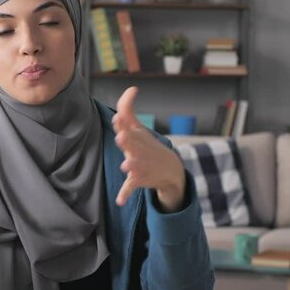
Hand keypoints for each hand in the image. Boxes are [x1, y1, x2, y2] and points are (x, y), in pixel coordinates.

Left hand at [112, 87, 184, 211]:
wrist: (170, 170)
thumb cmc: (148, 146)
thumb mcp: (138, 128)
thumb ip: (129, 109)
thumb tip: (132, 88)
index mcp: (136, 137)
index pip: (128, 129)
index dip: (123, 124)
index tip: (118, 118)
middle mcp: (138, 151)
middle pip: (132, 146)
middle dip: (127, 142)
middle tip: (121, 137)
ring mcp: (139, 166)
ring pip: (134, 167)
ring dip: (130, 166)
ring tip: (126, 167)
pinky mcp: (138, 179)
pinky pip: (130, 187)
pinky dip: (125, 194)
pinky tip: (119, 201)